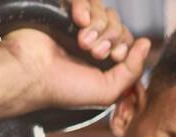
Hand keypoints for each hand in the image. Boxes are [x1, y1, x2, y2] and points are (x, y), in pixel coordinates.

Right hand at [2, 1, 150, 112]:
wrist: (30, 75)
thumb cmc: (66, 88)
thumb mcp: (108, 90)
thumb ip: (133, 70)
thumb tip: (146, 43)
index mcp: (102, 60)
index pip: (127, 41)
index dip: (126, 46)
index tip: (114, 58)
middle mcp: (91, 40)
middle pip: (118, 24)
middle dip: (112, 37)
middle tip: (94, 53)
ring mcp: (77, 24)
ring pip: (104, 11)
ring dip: (100, 26)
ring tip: (82, 43)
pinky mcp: (63, 9)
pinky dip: (85, 7)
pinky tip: (79, 21)